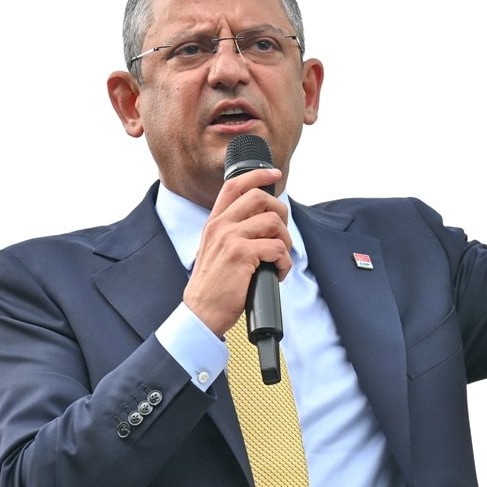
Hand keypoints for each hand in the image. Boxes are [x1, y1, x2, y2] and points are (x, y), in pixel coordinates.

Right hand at [183, 168, 291, 336]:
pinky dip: (285, 262)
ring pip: (274, 222)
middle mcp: (221, 226)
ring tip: (279, 259)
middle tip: (282, 235)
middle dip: (281, 213)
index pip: (234, 185)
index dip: (257, 175)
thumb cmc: (213, 286)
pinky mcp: (242, 255)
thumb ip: (231, 232)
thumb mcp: (215, 250)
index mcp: (214, 222)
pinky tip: (278, 273)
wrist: (201, 312)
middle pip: (260, 198)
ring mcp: (230, 239)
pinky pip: (277, 248)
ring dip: (286, 242)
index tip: (273, 174)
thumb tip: (263, 223)